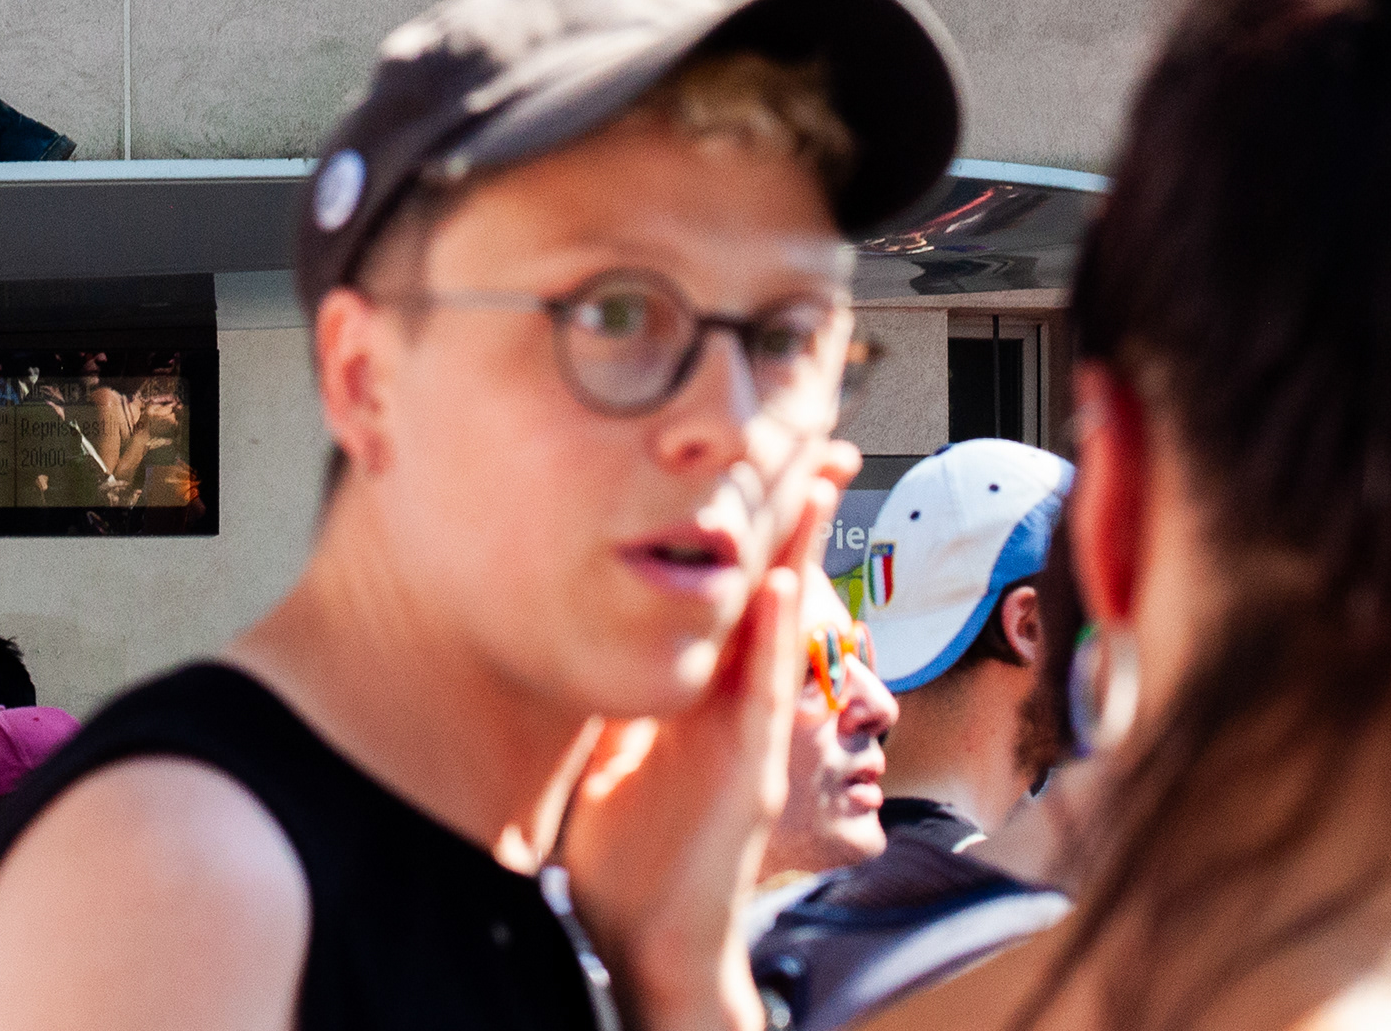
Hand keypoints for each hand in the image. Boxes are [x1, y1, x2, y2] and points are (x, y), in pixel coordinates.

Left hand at [561, 477, 833, 1030]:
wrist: (652, 941)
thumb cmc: (629, 862)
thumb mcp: (611, 760)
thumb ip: (611, 703)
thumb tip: (574, 640)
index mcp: (698, 699)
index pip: (726, 597)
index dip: (743, 534)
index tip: (757, 469)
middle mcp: (732, 708)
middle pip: (767, 595)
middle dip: (791, 524)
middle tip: (816, 449)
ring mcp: (747, 736)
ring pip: (777, 631)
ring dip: (795, 558)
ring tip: (811, 485)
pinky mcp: (748, 770)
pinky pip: (761, 691)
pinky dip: (771, 639)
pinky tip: (777, 588)